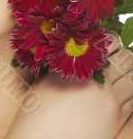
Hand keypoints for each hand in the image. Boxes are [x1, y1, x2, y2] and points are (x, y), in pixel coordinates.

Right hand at [4, 32, 132, 138]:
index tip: (106, 41)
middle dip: (123, 55)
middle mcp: (99, 81)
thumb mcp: (46, 80)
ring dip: (129, 72)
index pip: (109, 43)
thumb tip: (75, 51)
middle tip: (116, 56)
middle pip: (126, 60)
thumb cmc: (37, 112)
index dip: (110, 40)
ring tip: (120, 72)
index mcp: (81, 68)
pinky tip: (122, 90)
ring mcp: (110, 101)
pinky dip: (130, 91)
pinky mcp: (116, 120)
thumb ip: (64, 64)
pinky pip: (132, 101)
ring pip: (132, 79)